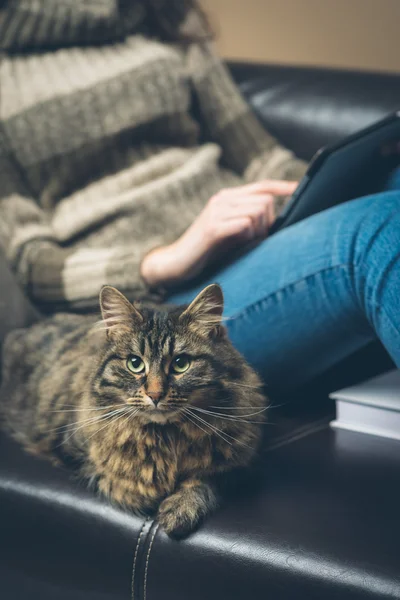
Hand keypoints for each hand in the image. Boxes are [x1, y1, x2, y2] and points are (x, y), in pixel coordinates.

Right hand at [141, 180, 297, 286]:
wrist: (177, 262)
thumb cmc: (207, 251)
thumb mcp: (231, 232)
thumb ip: (249, 222)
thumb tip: (274, 224)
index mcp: (227, 198)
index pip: (261, 186)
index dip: (282, 187)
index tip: (298, 188)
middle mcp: (222, 199)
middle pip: (265, 201)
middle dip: (267, 223)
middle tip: (255, 240)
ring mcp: (216, 212)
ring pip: (257, 212)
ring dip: (257, 233)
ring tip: (243, 245)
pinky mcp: (213, 228)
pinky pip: (244, 225)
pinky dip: (247, 237)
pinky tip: (237, 246)